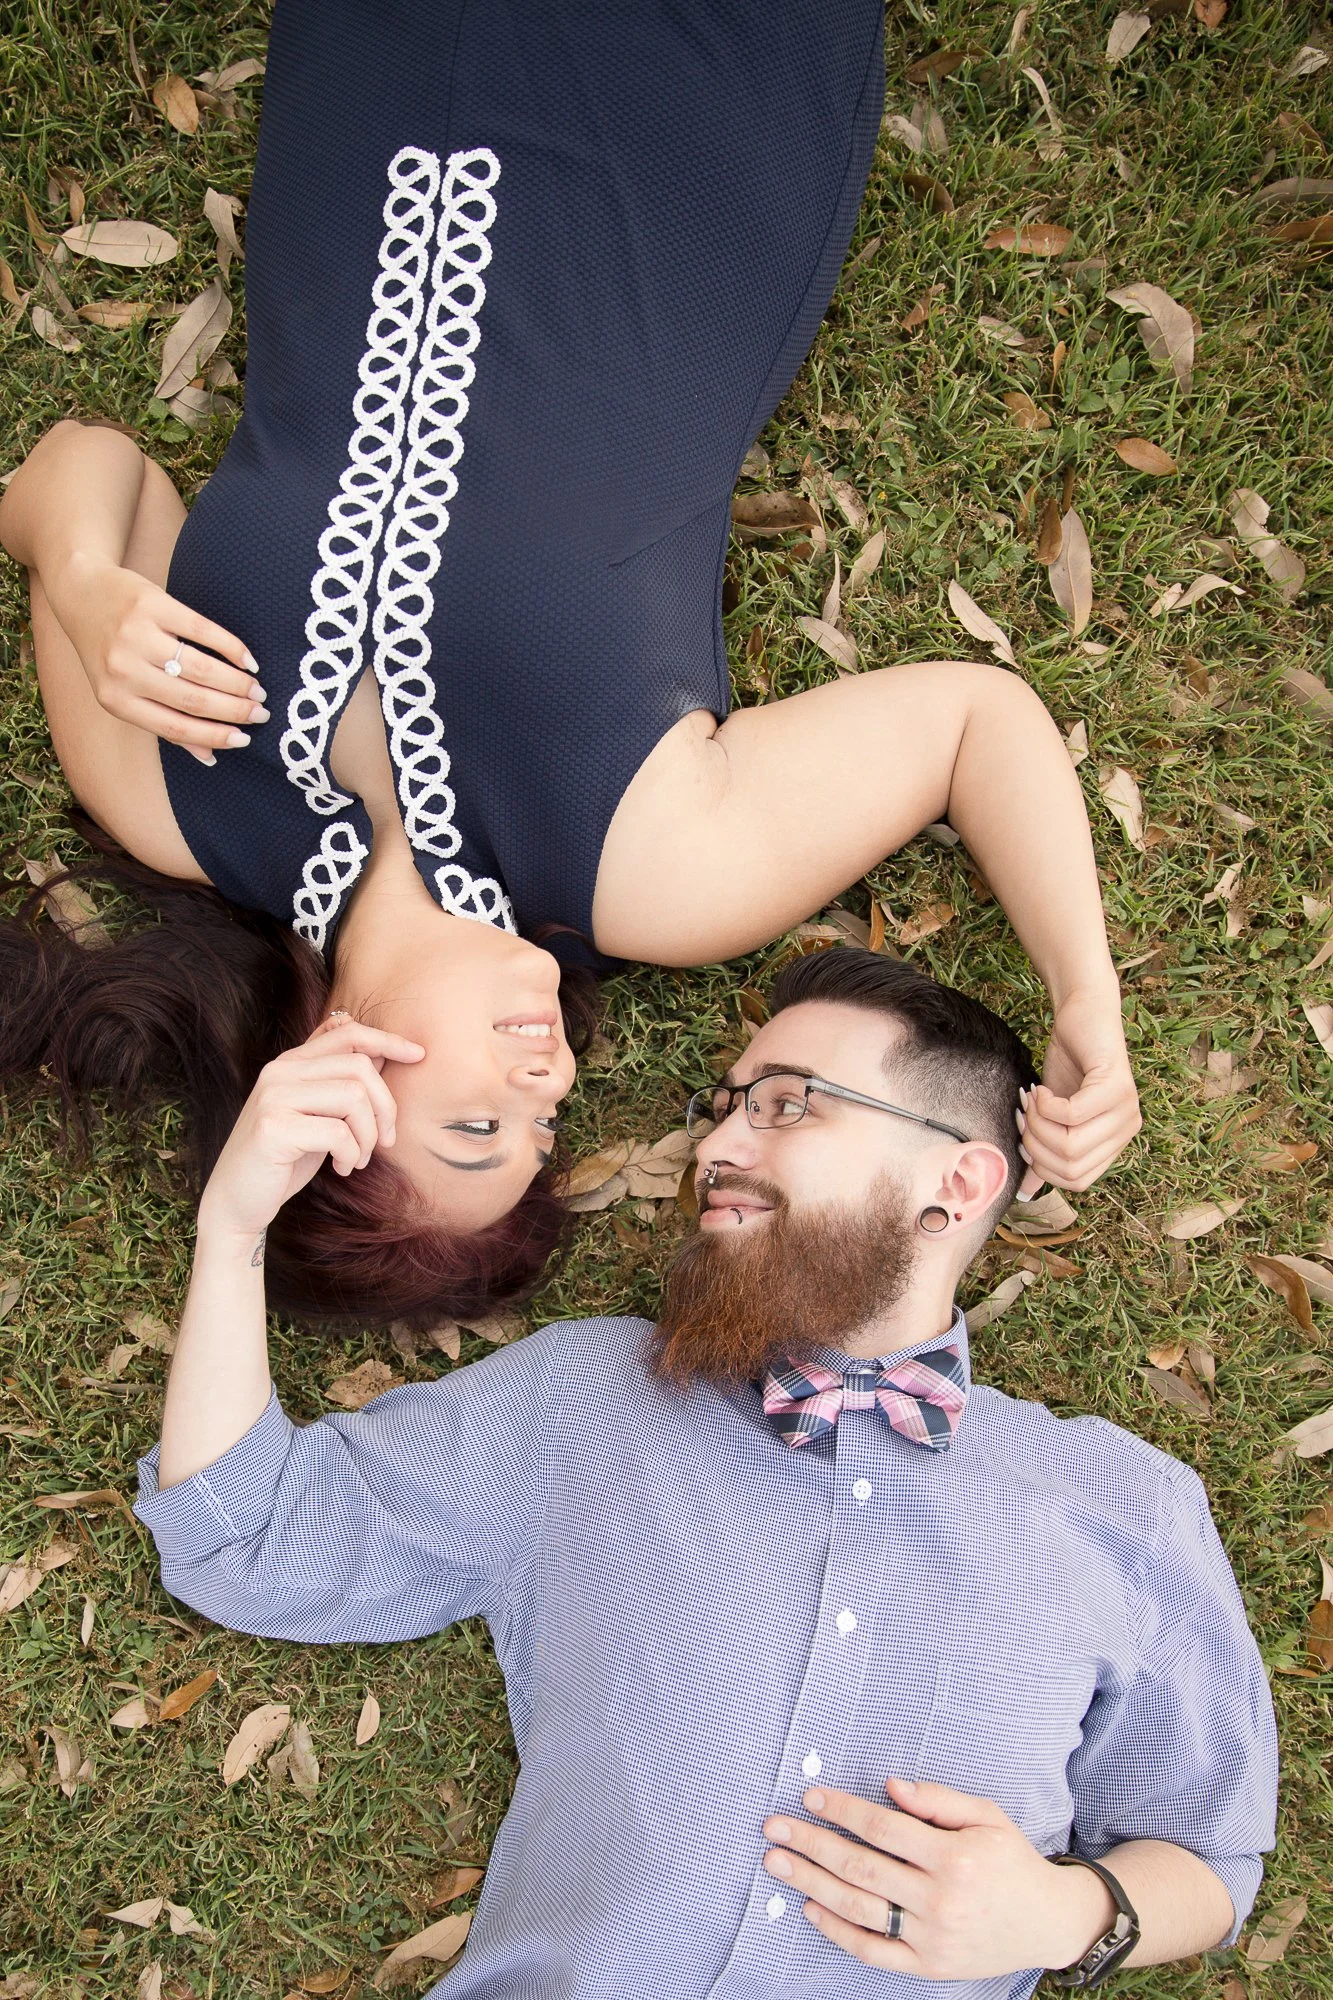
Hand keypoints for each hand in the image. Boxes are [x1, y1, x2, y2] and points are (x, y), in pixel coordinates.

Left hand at [51, 553, 268, 764]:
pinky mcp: (152, 605)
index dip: (214, 735)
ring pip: (200, 669)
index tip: (244, 738)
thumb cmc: (108, 650)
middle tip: (260, 713)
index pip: (174, 726)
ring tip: (257, 690)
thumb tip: (210, 756)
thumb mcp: (123, 691)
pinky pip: (202, 630)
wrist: (81, 593)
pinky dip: (230, 648)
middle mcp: (123, 670)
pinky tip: (247, 660)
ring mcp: (136, 636)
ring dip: (236, 683)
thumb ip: (163, 722)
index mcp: (116, 700)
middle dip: (234, 710)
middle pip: (192, 699)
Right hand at [197, 1019, 425, 1243]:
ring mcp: (273, 1097)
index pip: (347, 1032)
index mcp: (289, 1063)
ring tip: (358, 1158)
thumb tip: (384, 1055)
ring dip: (368, 1135)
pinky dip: (352, 1154)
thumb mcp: (316, 1114)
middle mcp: (278, 1072)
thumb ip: (338, 1084)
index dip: (387, 1040)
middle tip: (384, 1140)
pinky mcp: (273, 1128)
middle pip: (359, 1066)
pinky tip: (342, 1168)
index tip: (418, 1056)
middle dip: (385, 1107)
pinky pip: (338, 1132)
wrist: (236, 1201)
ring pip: (353, 1097)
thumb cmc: (284, 1158)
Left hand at [763, 1778, 1115, 1979]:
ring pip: (859, 1908)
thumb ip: (937, 1800)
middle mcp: (940, 1900)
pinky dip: (838, 1931)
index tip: (810, 1796)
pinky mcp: (928, 1967)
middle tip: (774, 1828)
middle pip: (860, 1867)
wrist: (1046, 1922)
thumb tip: (889, 1786)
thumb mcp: (986, 1816)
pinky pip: (873, 1951)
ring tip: (778, 1864)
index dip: (843, 1810)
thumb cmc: (1011, 1860)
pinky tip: (812, 1908)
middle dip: (811, 1844)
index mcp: (955, 1857)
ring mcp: (932, 1938)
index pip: (883, 1829)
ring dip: (812, 1884)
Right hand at [1017, 988, 1140, 1196]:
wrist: (1084, 1016)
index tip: (1026, 1137)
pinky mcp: (1116, 1088)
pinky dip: (1045, 1105)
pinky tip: (1040, 1089)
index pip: (1077, 1182)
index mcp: (1114, 1143)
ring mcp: (1126, 1110)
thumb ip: (1046, 1149)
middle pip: (1070, 1167)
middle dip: (1035, 1145)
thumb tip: (1025, 1191)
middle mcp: (1126, 1131)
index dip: (1042, 1167)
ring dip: (1037, 1124)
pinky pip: (1071, 1114)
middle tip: (1026, 1116)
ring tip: (1032, 1101)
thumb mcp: (1054, 1114)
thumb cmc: (1069, 1064)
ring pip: (1070, 1145)